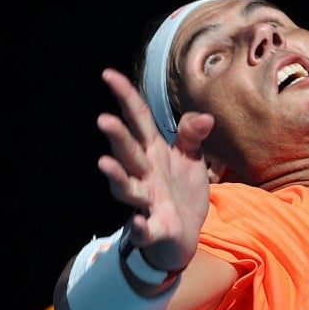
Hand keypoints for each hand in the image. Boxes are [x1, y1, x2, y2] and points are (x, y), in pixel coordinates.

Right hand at [96, 68, 213, 271]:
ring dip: (116, 177)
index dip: (125, 98)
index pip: (138, 121)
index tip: (108, 74)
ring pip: (127, 189)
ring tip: (105, 163)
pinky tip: (140, 222)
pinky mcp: (156, 229)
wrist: (185, 235)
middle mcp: (145, 175)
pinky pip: (145, 230)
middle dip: (117, 138)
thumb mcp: (190, 159)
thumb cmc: (181, 192)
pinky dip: (141, 228)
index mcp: (153, 153)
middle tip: (104, 119)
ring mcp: (148, 202)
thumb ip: (191, 136)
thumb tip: (205, 117)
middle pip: (129, 153)